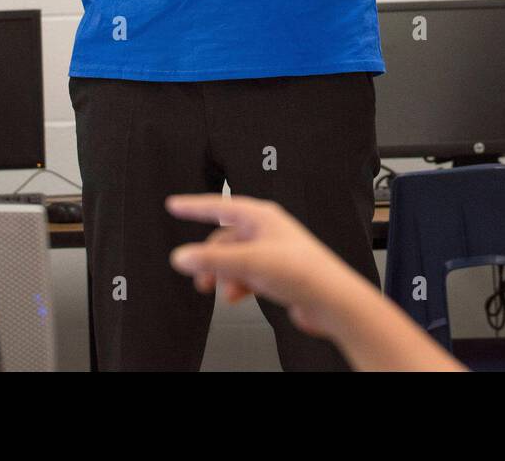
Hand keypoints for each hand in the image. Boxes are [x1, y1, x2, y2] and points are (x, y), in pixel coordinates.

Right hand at [167, 194, 361, 338]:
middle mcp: (266, 231)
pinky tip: (237, 297)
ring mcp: (271, 252)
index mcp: (261, 217)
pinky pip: (245, 275)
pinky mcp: (276, 273)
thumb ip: (212, 260)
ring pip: (234, 260)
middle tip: (201, 279)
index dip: (194, 206)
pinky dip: (238, 285)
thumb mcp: (249, 262)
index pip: (219, 206)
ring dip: (224, 276)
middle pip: (224, 240)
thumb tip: (182, 257)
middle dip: (210, 260)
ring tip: (223, 292)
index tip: (175, 205)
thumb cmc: (302, 271)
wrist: (330, 299)